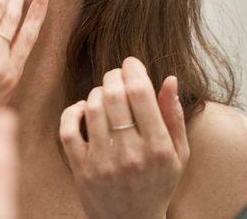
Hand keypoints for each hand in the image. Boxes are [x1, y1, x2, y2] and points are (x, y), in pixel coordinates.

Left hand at [59, 57, 188, 218]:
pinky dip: (73, 112)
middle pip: (114, 96)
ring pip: (92, 108)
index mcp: (158, 147)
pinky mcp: (80, 169)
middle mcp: (130, 154)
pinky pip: (68, 129)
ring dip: (97, 92)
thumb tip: (169, 78)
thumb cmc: (157, 184)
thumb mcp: (178, 154)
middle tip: (116, 74)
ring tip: (105, 95)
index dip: (133, 69)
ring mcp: (102, 162)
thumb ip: (174, 115)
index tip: (131, 63)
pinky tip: (83, 110)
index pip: (140, 93)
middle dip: (114, 75)